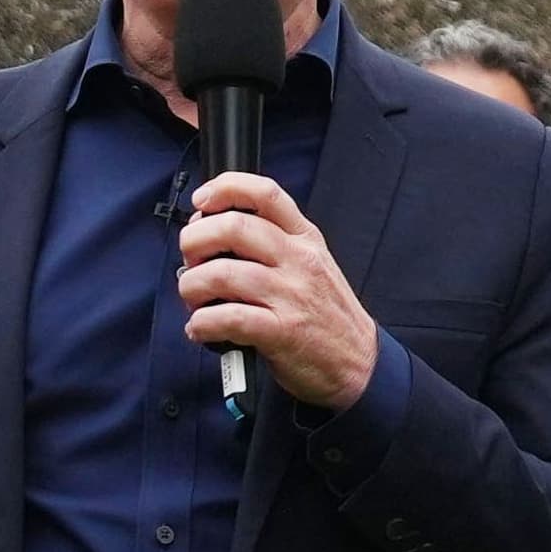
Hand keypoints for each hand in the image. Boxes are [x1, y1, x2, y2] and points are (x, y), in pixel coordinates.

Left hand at [176, 173, 378, 411]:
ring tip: (194, 301)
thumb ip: (273, 243)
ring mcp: (290, 296)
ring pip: (221, 274)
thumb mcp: (313, 264)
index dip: (224, 188)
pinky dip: (201, 324)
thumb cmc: (327, 315)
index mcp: (304, 238)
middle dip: (194, 242)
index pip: (264, 193)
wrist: (359, 363)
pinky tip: (201, 329)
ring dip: (192, 287)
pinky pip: (227, 319)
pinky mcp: (281, 332)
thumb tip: (214, 233)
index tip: (201, 203)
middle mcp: (298, 260)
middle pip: (232, 227)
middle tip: (191, 262)